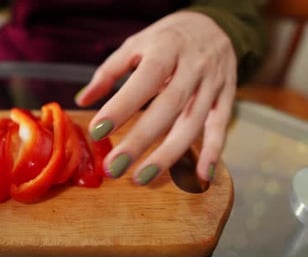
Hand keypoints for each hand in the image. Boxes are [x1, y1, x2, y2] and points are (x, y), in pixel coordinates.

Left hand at [75, 11, 236, 183]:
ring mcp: (213, 84)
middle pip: (169, 107)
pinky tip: (201, 176)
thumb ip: (109, 72)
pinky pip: (220, 127)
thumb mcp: (135, 44)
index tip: (97, 131)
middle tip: (115, 167)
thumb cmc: (166, 39)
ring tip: (142, 177)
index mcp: (167, 49)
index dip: (122, 106)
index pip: (145, 79)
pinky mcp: (226, 98)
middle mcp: (193, 67)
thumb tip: (83, 99)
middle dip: (141, 140)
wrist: (213, 25)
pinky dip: (212, 153)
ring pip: (193, 123)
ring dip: (168, 154)